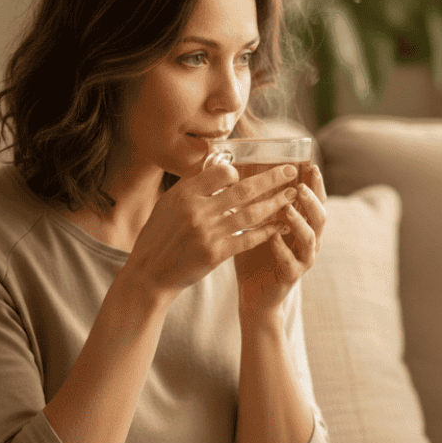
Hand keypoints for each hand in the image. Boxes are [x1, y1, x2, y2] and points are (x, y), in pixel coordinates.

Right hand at [122, 160, 300, 303]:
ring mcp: (207, 232)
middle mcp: (196, 210)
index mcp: (184, 194)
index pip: (222, 173)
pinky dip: (266, 231)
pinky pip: (248, 238)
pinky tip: (280, 226)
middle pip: (243, 190)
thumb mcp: (168, 204)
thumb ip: (192, 188)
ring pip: (251, 213)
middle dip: (271, 179)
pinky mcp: (215, 253)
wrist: (149, 273)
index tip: (251, 172)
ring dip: (275, 203)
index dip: (240, 171)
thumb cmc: (159, 237)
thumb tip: (217, 168)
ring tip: (292, 196)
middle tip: (291, 171)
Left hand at [234, 164, 326, 316]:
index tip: (310, 165)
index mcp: (303, 224)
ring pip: (310, 238)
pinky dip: (282, 249)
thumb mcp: (256, 222)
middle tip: (300, 185)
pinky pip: (291, 262)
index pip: (315, 200)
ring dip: (299, 221)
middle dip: (312, 199)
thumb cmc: (255, 252)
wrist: (254, 291)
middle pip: (320, 216)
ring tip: (286, 208)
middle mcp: (309, 240)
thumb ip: (258, 201)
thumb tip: (245, 170)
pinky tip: (272, 238)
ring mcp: (303, 258)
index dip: (315, 184)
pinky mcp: (291, 275)